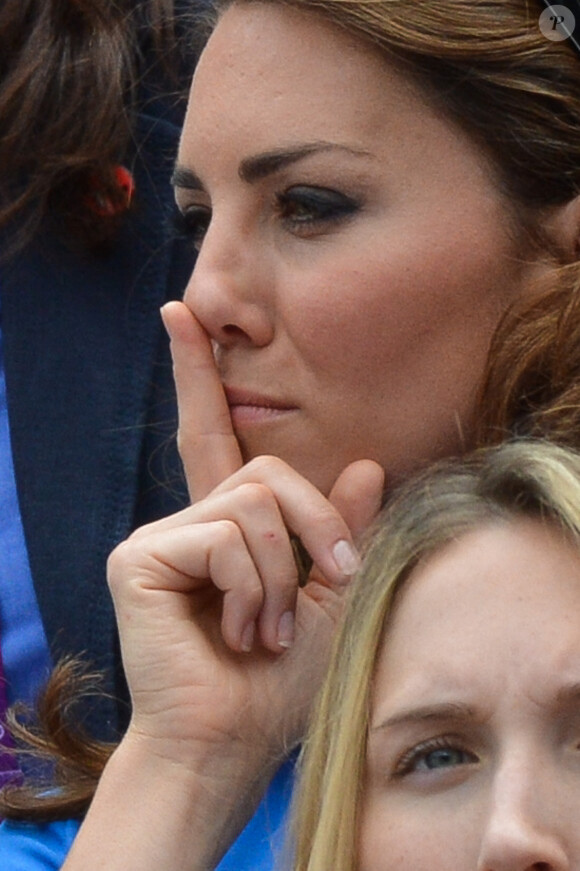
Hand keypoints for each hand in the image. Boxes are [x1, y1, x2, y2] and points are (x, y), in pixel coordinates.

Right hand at [63, 304, 382, 870]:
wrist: (233, 742)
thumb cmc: (282, 679)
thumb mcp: (330, 594)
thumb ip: (340, 529)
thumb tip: (363, 464)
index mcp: (227, 527)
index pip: (214, 434)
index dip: (197, 373)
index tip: (182, 314)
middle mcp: (189, 521)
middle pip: (267, 471)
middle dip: (315, 525)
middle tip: (329, 581)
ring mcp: (160, 535)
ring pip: (253, 503)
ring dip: (282, 575)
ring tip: (266, 630)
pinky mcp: (139, 555)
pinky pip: (223, 535)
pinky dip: (251, 587)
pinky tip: (235, 630)